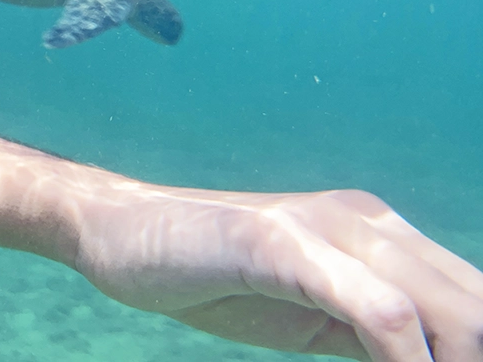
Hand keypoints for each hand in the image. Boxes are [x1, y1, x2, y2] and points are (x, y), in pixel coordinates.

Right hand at [75, 186, 482, 360]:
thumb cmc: (209, 273)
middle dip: (473, 361)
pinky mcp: (281, 244)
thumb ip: (366, 328)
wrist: (120, 228)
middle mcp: (362, 220)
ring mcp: (322, 227)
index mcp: (374, 233)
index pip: (471, 300)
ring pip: (449, 310)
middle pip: (475, 306)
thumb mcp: (305, 309)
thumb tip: (424, 359)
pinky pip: (380, 313)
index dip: (474, 353)